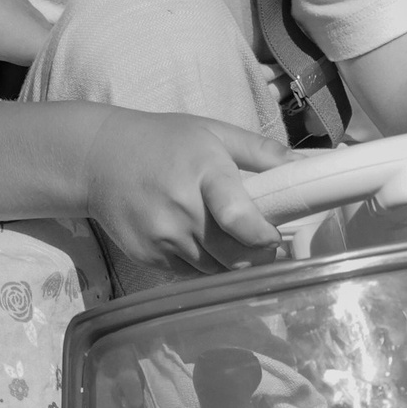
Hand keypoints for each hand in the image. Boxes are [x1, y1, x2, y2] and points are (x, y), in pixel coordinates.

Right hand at [78, 110, 286, 273]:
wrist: (97, 160)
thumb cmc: (162, 141)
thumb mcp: (212, 132)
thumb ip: (262, 151)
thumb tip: (309, 163)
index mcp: (203, 172)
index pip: (238, 216)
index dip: (263, 235)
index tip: (276, 236)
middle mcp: (181, 210)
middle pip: (234, 255)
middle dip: (259, 255)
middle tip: (268, 243)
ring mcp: (162, 239)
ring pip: (216, 271)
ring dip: (234, 263)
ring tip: (234, 240)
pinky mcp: (149, 258)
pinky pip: (193, 275)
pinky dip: (207, 266)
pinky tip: (203, 242)